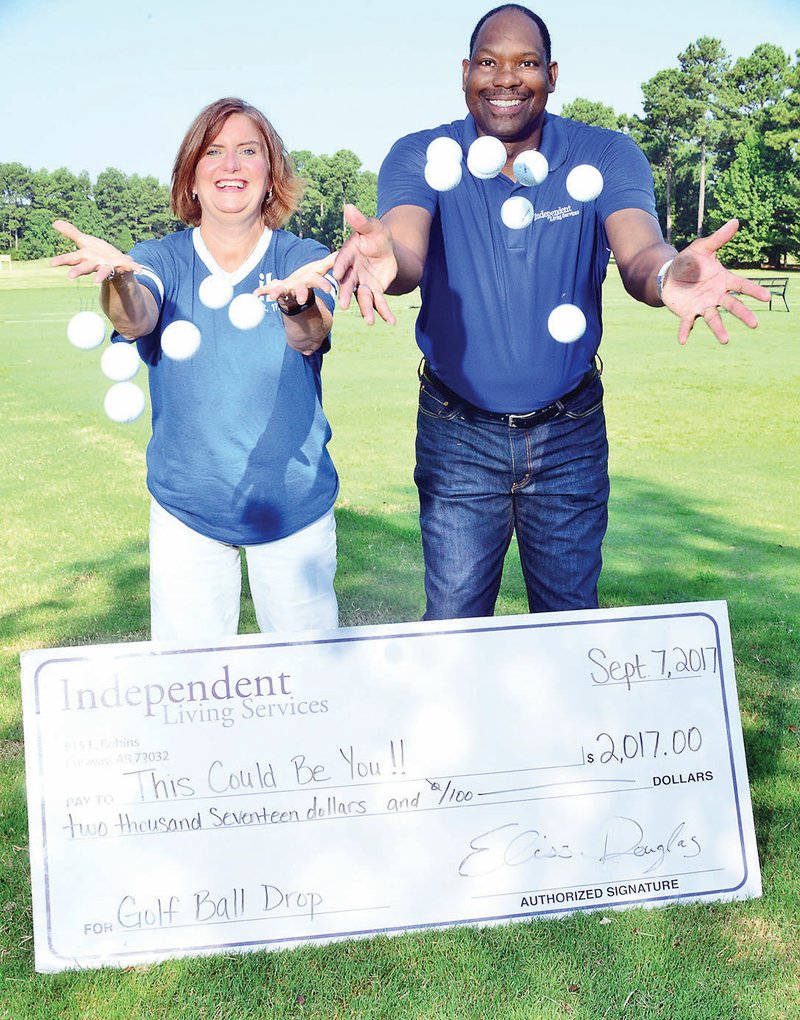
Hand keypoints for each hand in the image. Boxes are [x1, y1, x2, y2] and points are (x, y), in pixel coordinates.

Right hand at [51, 220, 142, 282]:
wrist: (117, 264)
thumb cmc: (98, 254)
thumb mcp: (85, 241)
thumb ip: (71, 233)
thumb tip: (54, 222)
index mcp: (86, 257)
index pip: (71, 259)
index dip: (62, 260)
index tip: (51, 263)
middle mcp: (96, 264)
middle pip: (85, 267)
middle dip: (78, 271)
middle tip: (70, 276)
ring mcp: (109, 267)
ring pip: (104, 271)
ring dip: (101, 275)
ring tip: (96, 281)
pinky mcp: (123, 267)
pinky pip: (129, 267)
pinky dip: (135, 267)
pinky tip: (140, 269)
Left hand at [254, 251, 335, 308]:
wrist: (298, 295)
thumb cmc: (310, 278)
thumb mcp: (320, 268)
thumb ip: (330, 261)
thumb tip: (343, 253)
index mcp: (310, 281)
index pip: (318, 282)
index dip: (323, 285)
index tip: (328, 289)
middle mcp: (299, 288)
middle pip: (301, 291)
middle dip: (302, 294)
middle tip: (303, 299)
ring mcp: (287, 290)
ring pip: (282, 292)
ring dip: (276, 293)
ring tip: (270, 296)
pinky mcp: (276, 290)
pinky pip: (268, 290)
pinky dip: (262, 291)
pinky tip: (255, 293)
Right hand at [332, 204, 397, 325]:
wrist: (387, 250)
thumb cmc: (376, 235)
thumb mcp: (372, 227)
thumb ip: (361, 221)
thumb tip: (348, 206)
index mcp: (349, 255)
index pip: (343, 261)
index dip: (340, 267)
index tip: (337, 274)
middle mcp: (352, 272)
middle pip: (348, 284)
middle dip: (347, 294)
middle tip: (344, 305)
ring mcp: (362, 283)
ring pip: (363, 297)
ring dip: (365, 309)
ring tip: (369, 321)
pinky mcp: (374, 291)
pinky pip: (379, 303)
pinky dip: (384, 312)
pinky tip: (391, 321)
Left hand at [662, 220, 771, 344]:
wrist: (669, 274)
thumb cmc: (689, 261)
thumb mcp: (702, 247)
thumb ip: (718, 238)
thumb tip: (735, 221)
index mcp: (723, 280)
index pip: (742, 286)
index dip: (754, 291)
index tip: (767, 297)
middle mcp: (716, 296)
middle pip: (732, 305)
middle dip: (743, 314)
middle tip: (755, 324)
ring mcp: (703, 305)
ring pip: (714, 318)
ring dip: (719, 329)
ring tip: (725, 340)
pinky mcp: (688, 313)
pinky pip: (687, 324)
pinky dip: (685, 332)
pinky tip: (682, 341)